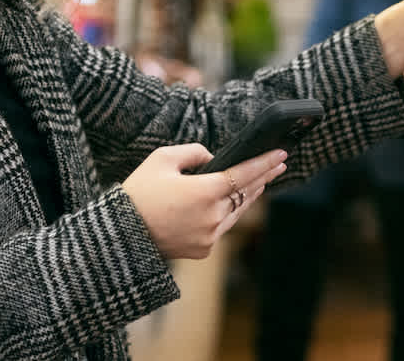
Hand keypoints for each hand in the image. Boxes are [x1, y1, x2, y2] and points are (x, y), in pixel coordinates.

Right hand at [121, 144, 286, 259]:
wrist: (122, 235)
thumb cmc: (139, 192)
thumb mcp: (162, 159)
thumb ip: (194, 152)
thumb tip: (213, 159)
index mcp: (204, 191)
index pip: (245, 174)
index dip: (265, 163)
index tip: (281, 154)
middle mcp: (213, 216)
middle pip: (246, 193)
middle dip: (263, 177)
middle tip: (278, 164)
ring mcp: (210, 236)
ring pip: (238, 212)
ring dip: (250, 195)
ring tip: (261, 181)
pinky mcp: (204, 249)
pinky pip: (223, 226)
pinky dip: (229, 213)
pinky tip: (233, 203)